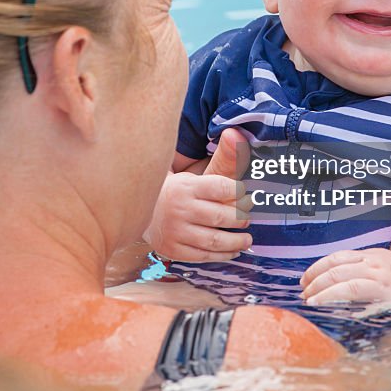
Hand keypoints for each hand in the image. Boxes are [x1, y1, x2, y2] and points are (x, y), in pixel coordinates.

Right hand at [144, 129, 253, 261]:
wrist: (143, 210)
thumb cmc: (178, 191)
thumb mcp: (196, 174)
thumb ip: (222, 159)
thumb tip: (237, 134)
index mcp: (187, 186)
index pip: (221, 188)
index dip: (239, 193)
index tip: (247, 196)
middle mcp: (180, 208)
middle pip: (221, 216)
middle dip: (240, 219)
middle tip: (247, 218)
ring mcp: (175, 231)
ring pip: (215, 240)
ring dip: (237, 241)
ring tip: (247, 239)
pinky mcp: (172, 249)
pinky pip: (203, 256)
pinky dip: (223, 255)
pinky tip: (232, 250)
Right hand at [300, 247, 390, 304]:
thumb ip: (366, 310)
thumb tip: (339, 315)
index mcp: (382, 285)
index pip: (348, 288)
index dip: (327, 295)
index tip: (312, 303)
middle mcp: (375, 267)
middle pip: (339, 272)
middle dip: (317, 284)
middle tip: (304, 296)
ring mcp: (371, 256)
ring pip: (337, 258)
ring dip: (317, 270)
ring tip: (304, 283)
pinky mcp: (369, 250)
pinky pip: (343, 253)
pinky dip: (326, 262)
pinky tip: (317, 272)